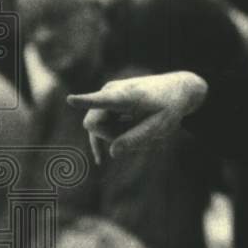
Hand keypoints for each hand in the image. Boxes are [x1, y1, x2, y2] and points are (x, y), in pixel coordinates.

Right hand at [66, 71, 207, 163]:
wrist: (176, 88)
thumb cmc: (169, 107)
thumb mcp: (159, 126)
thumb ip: (137, 139)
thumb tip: (112, 153)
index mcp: (127, 95)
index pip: (103, 100)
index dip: (86, 101)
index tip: (70, 99)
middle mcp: (110, 91)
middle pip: (95, 125)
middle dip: (110, 136)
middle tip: (138, 131)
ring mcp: (106, 95)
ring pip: (96, 126)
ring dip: (114, 134)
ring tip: (138, 125)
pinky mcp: (106, 101)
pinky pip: (97, 124)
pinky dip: (105, 137)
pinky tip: (100, 159)